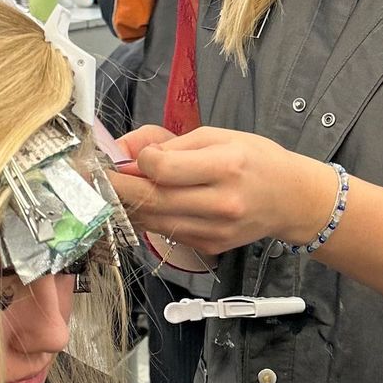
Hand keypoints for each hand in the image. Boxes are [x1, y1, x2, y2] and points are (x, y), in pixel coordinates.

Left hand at [111, 125, 337, 254]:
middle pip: (151, 199)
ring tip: (111, 190)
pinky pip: (166, 232)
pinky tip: (142, 204)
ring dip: (126, 205)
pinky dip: (148, 218)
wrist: (291, 199)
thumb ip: (170, 143)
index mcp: (225, 166)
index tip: (129, 155)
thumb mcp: (217, 136)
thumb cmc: (255, 159)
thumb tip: (124, 149)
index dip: (137, 162)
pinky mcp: (209, 246)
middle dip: (115, 188)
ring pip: (153, 220)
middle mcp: (220, 202)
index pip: (162, 169)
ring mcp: (214, 229)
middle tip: (91, 177)